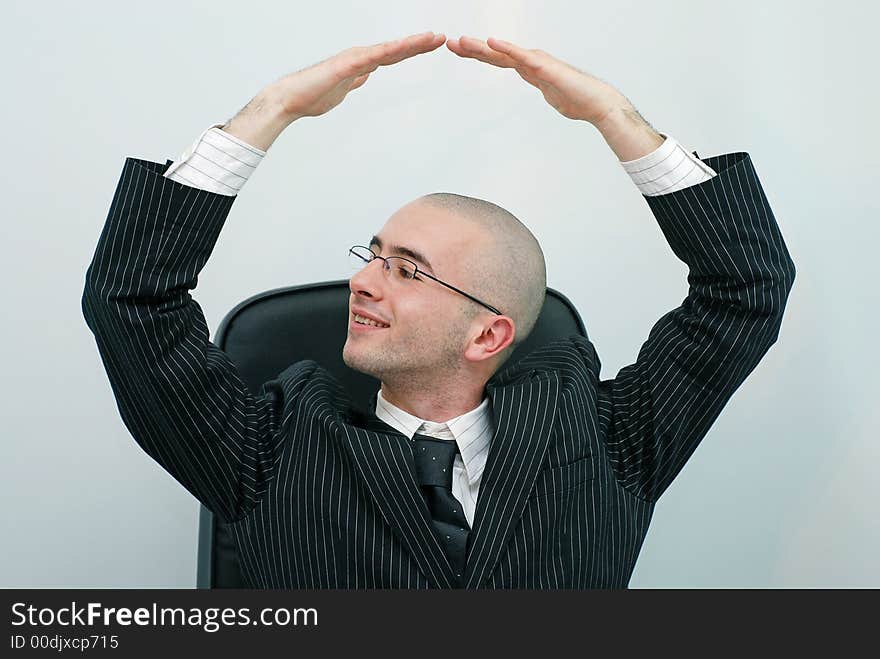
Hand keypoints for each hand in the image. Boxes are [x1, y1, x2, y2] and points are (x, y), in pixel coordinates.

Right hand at [269, 31, 446, 120]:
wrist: (290, 99)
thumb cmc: (312, 94)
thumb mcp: (343, 89)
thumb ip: (356, 80)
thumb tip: (366, 75)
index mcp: (360, 63)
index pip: (393, 55)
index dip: (413, 49)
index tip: (432, 44)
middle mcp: (359, 57)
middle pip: (395, 49)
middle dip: (419, 43)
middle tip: (440, 37)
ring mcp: (353, 59)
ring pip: (388, 50)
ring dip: (409, 44)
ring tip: (430, 39)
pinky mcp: (345, 66)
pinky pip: (372, 58)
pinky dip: (388, 52)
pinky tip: (403, 49)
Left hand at [446, 36, 631, 126]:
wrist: (596, 103)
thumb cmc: (577, 99)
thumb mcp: (551, 95)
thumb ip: (542, 88)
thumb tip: (539, 87)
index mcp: (530, 68)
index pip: (498, 60)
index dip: (478, 54)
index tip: (459, 51)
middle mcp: (531, 61)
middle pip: (496, 54)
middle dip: (472, 49)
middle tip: (451, 43)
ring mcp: (537, 62)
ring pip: (504, 53)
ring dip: (483, 47)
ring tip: (462, 42)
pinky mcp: (544, 67)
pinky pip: (521, 57)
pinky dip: (506, 48)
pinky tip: (492, 42)